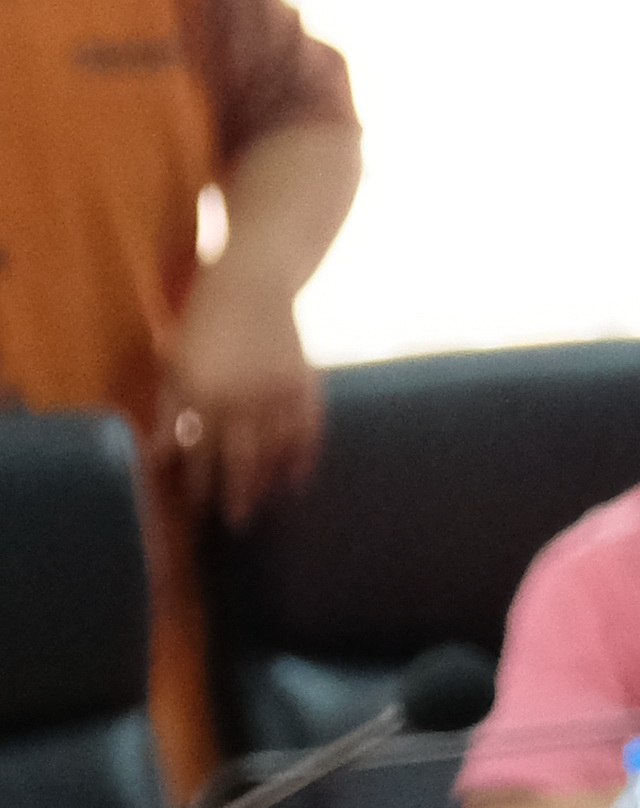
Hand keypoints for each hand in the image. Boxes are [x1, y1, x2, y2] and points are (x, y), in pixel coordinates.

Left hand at [159, 269, 323, 524]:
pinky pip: (309, 430)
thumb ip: (173, 410)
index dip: (199, 484)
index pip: (200, 453)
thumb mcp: (178, 363)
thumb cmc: (206, 322)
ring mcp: (278, 392)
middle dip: (238, 495)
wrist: (253, 283)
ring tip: (267, 502)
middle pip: (242, 461)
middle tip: (238, 524)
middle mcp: (242, 398)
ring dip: (271, 480)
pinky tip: (298, 478)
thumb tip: (161, 454)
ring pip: (276, 450)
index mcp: (204, 393)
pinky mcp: (306, 384)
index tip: (198, 508)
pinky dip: (304, 456)